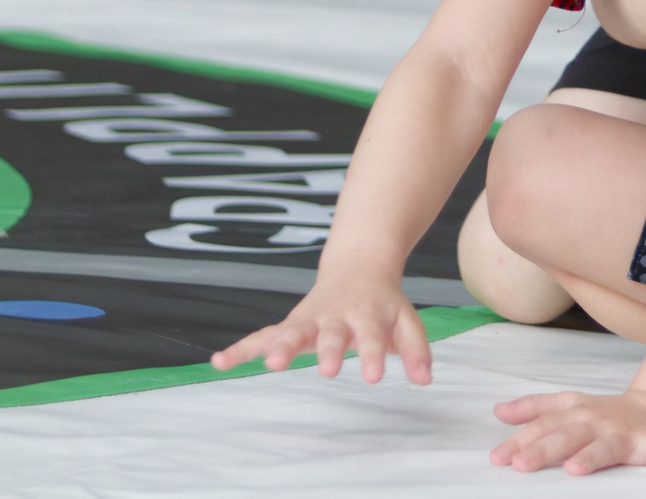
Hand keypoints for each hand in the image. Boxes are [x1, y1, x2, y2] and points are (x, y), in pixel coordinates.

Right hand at [210, 270, 432, 384]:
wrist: (359, 265)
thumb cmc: (384, 303)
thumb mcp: (406, 320)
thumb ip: (416, 349)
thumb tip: (425, 381)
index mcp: (367, 313)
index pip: (371, 336)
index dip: (371, 354)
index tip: (372, 376)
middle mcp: (336, 315)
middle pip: (329, 333)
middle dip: (326, 351)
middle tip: (326, 371)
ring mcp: (310, 318)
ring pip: (291, 331)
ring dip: (279, 346)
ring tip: (270, 364)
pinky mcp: (290, 323)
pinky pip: (262, 336)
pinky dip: (241, 348)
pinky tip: (220, 362)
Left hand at [494, 387, 645, 475]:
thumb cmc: (608, 415)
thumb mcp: (571, 406)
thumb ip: (535, 409)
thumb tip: (498, 411)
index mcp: (578, 412)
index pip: (545, 424)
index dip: (521, 439)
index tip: (499, 457)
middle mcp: (599, 421)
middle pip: (568, 434)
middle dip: (544, 449)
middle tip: (522, 465)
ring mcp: (628, 433)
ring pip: (606, 446)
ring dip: (591, 456)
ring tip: (575, 469)